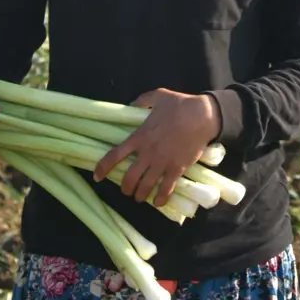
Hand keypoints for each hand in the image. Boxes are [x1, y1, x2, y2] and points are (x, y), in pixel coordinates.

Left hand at [94, 89, 221, 206]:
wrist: (202, 116)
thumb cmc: (179, 105)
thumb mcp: (157, 96)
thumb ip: (141, 101)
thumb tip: (131, 105)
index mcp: (140, 136)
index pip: (115, 154)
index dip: (103, 167)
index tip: (97, 176)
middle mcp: (148, 152)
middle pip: (130, 177)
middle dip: (125, 187)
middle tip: (126, 190)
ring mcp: (163, 162)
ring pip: (146, 186)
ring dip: (140, 195)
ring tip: (139, 197)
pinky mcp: (178, 169)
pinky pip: (167, 189)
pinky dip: (161, 198)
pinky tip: (158, 203)